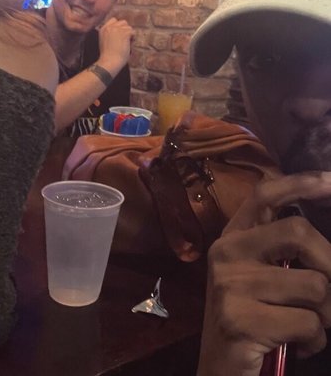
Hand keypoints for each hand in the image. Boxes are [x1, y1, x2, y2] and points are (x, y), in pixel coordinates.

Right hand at [97, 17, 133, 74]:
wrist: (109, 61)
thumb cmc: (107, 56)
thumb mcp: (104, 41)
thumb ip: (109, 34)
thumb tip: (119, 33)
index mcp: (103, 29)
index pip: (114, 20)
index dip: (119, 26)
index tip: (120, 34)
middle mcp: (109, 27)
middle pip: (123, 22)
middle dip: (125, 30)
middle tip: (124, 39)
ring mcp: (117, 29)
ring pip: (128, 27)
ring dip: (129, 34)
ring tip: (126, 43)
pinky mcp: (124, 33)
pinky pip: (133, 32)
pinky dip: (133, 39)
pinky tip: (128, 45)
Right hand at [198, 172, 330, 375]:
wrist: (220, 369)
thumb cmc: (249, 318)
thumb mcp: (260, 276)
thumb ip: (282, 252)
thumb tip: (324, 243)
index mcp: (232, 237)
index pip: (264, 193)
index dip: (301, 182)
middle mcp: (226, 252)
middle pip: (298, 232)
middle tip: (330, 295)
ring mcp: (230, 285)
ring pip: (315, 285)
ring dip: (326, 314)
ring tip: (307, 325)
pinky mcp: (239, 319)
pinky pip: (309, 323)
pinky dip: (315, 340)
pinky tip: (296, 345)